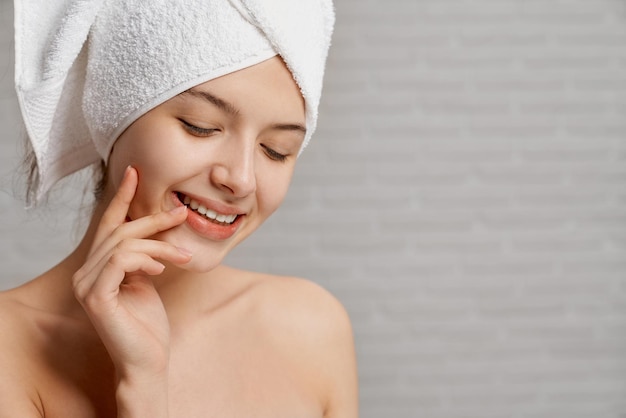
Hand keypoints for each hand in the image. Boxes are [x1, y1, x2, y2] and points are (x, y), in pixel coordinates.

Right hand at [72, 166, 190, 379]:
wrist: (149, 360)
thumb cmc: (149, 323)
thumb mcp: (148, 279)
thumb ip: (144, 256)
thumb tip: (157, 227)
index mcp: (97, 267)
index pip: (108, 226)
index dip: (122, 198)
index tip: (136, 173)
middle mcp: (86, 273)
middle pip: (119, 231)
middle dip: (153, 220)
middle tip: (181, 214)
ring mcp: (87, 285)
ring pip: (124, 244)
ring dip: (158, 247)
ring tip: (180, 258)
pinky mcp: (96, 297)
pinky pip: (120, 260)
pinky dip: (145, 260)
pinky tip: (160, 270)